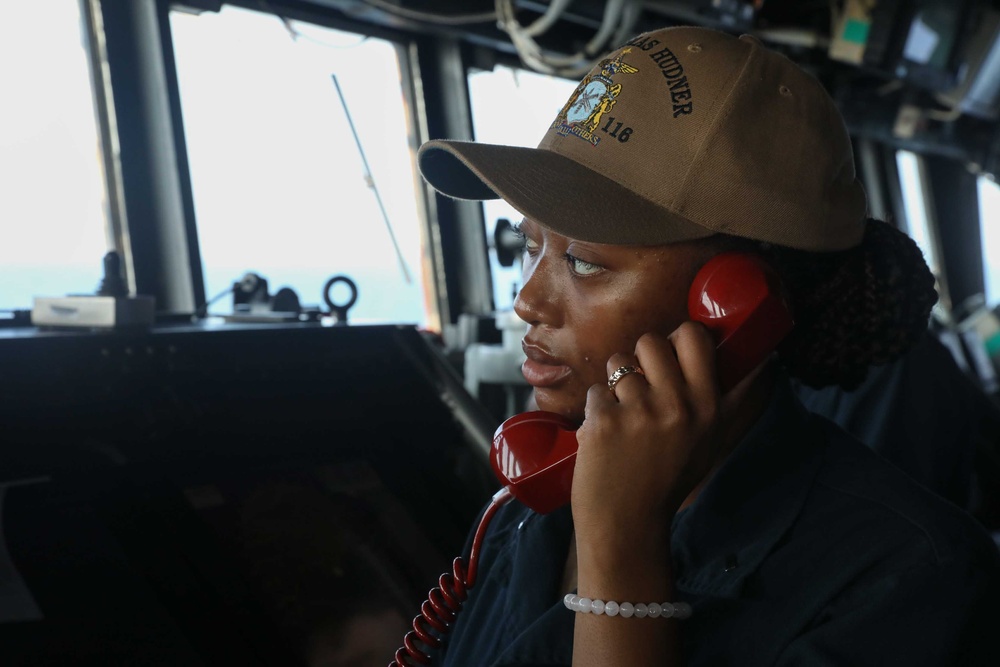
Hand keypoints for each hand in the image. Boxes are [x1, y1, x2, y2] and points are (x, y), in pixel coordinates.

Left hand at [570, 323, 756, 551]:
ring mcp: (640, 411)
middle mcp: (678, 404)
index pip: (694, 336)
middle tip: (642, 385)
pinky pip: (595, 391)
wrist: (628, 522)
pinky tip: (606, 435)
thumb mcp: (712, 440)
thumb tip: (765, 358)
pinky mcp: (604, 420)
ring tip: (623, 413)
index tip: (673, 354)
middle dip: (641, 357)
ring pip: (617, 362)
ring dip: (615, 383)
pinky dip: (596, 409)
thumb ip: (728, 399)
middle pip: (651, 340)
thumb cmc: (669, 479)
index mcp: (708, 405)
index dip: (678, 339)